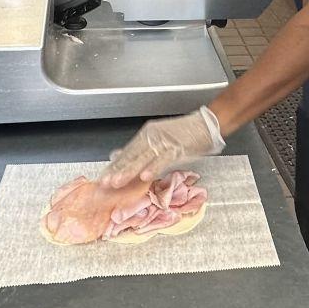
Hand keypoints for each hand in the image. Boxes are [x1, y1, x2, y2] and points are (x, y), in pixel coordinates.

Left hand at [99, 106, 223, 186]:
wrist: (206, 125)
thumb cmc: (184, 135)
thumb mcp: (158, 139)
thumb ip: (139, 149)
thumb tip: (117, 154)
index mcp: (146, 135)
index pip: (126, 153)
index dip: (114, 166)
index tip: (103, 178)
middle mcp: (151, 137)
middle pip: (131, 156)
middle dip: (117, 170)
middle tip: (104, 182)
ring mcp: (163, 142)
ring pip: (143, 158)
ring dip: (129, 171)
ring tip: (117, 182)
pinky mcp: (176, 147)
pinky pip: (163, 159)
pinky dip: (153, 168)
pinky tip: (145, 176)